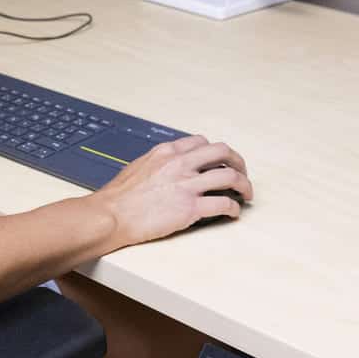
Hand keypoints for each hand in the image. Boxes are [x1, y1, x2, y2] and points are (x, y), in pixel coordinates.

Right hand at [92, 135, 252, 246]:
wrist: (112, 214)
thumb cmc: (119, 196)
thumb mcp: (140, 166)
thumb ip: (159, 163)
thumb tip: (169, 168)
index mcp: (167, 152)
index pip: (202, 142)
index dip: (215, 152)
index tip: (220, 161)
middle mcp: (180, 164)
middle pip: (222, 152)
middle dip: (238, 161)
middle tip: (242, 173)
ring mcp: (187, 185)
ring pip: (229, 176)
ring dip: (243, 185)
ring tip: (246, 194)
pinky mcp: (190, 208)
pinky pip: (223, 204)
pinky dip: (233, 208)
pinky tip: (233, 213)